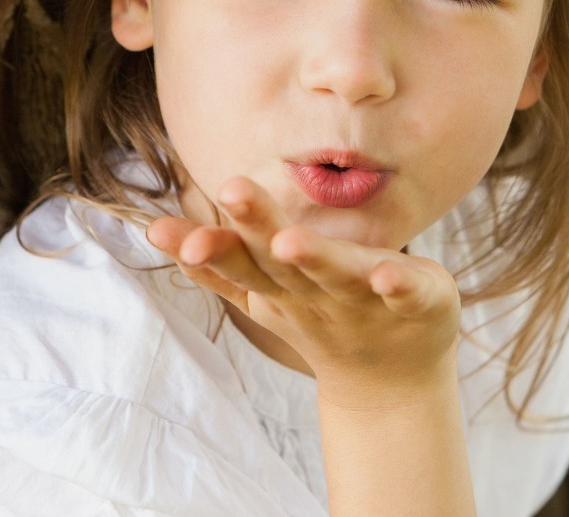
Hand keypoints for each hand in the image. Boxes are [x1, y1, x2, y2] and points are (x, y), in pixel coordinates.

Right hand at [145, 176, 461, 398]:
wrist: (391, 379)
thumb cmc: (321, 313)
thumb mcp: (265, 291)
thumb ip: (216, 262)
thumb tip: (154, 229)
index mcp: (278, 287)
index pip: (238, 263)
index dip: (207, 246)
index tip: (162, 228)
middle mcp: (314, 294)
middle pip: (281, 263)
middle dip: (255, 227)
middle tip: (232, 190)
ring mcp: (364, 301)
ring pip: (337, 276)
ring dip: (315, 258)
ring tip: (291, 239)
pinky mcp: (414, 304)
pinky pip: (406, 294)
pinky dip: (398, 284)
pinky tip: (391, 273)